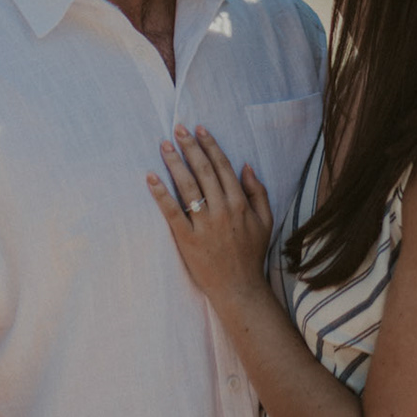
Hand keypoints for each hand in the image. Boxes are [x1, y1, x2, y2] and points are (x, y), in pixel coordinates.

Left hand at [147, 124, 273, 309]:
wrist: (239, 288)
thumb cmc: (251, 253)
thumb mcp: (265, 221)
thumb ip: (258, 192)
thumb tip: (246, 166)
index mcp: (240, 203)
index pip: (222, 167)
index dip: (210, 145)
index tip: (200, 129)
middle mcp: (222, 210)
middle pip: (203, 171)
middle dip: (190, 147)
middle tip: (178, 128)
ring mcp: (204, 225)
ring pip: (187, 187)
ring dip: (175, 163)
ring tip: (164, 145)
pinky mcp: (187, 239)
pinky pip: (171, 212)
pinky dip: (161, 194)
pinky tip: (151, 178)